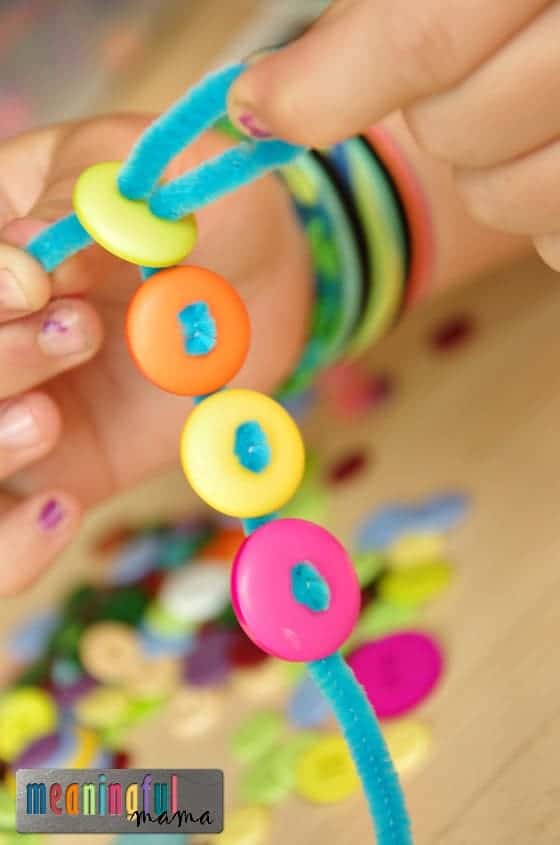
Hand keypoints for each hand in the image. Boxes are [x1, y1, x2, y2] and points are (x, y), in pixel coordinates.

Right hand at [0, 116, 309, 593]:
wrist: (262, 280)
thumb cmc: (199, 207)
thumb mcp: (138, 174)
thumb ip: (74, 207)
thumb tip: (15, 270)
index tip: (37, 281)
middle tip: (81, 330)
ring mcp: (18, 408)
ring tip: (50, 419)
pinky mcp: (64, 471)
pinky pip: (8, 536)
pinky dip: (14, 548)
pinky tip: (60, 511)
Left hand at [227, 0, 559, 270]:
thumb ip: (377, 19)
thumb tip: (258, 104)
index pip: (418, 40)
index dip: (321, 88)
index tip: (258, 108)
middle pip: (457, 127)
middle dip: (431, 108)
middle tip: (470, 60)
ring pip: (503, 198)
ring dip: (483, 165)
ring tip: (519, 104)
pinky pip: (554, 242)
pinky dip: (534, 206)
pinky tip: (551, 146)